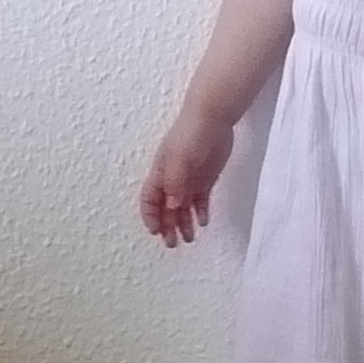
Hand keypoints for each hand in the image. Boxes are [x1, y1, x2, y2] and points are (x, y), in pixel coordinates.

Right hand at [139, 111, 233, 247]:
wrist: (213, 119)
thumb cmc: (191, 134)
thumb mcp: (180, 160)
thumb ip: (175, 184)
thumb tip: (172, 207)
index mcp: (161, 173)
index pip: (150, 199)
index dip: (150, 216)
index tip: (156, 231)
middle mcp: (173, 179)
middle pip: (166, 208)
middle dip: (167, 226)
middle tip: (172, 243)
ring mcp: (189, 179)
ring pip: (183, 207)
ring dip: (184, 223)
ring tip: (190, 238)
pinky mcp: (206, 178)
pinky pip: (201, 200)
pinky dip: (201, 212)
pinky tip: (204, 221)